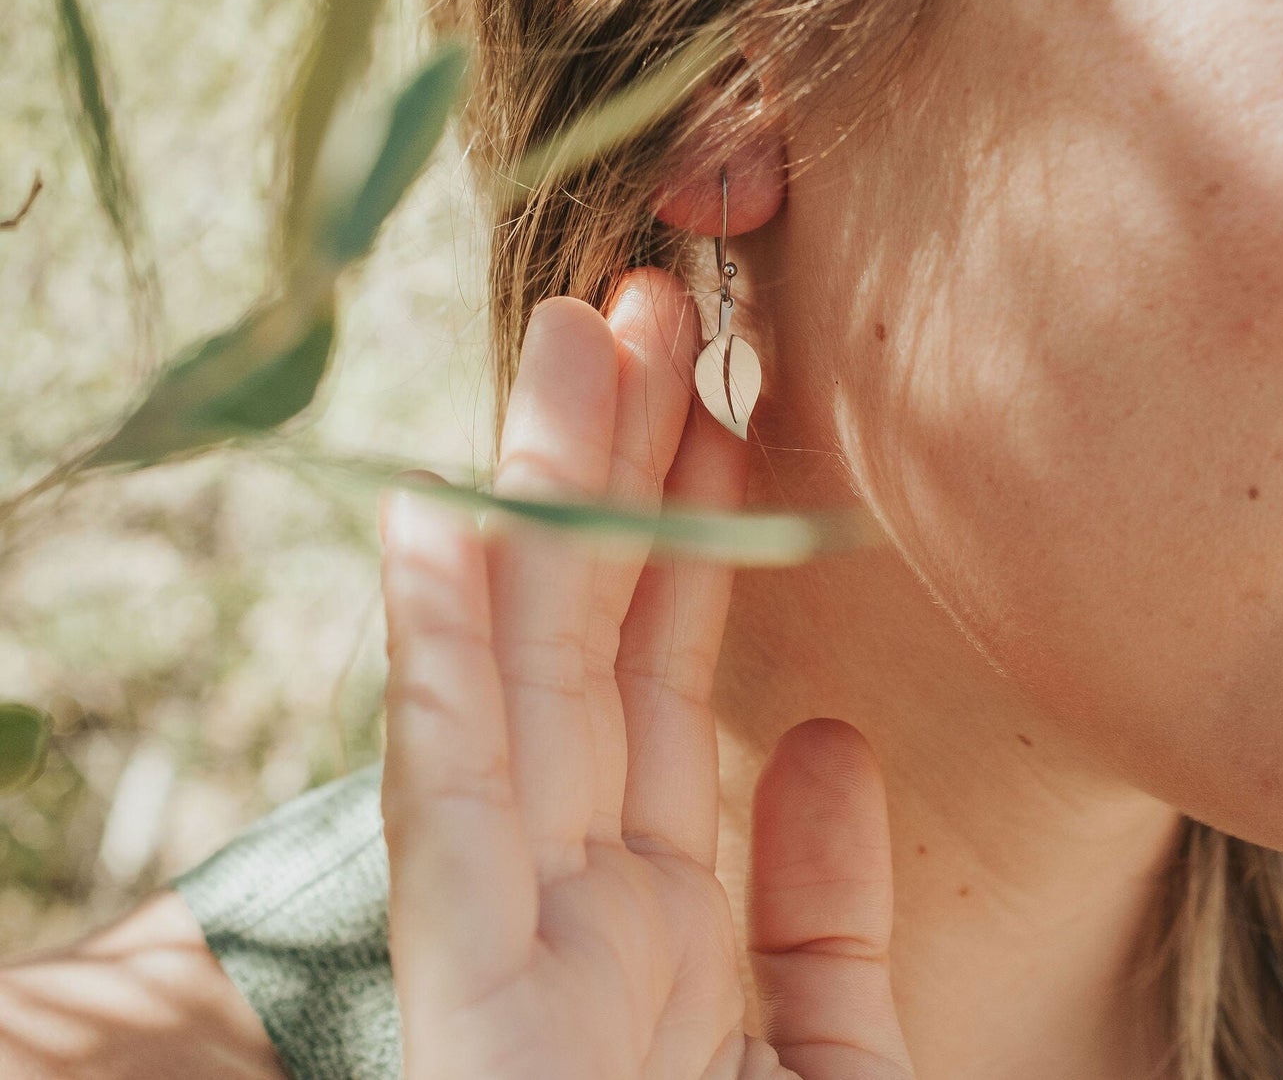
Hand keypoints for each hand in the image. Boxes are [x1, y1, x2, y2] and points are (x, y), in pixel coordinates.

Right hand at [377, 266, 915, 1079]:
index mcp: (657, 903)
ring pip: (526, 670)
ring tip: (564, 344)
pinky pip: (442, 799)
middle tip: (647, 309)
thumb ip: (817, 911)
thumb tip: (820, 736)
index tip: (723, 400)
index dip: (695, 530)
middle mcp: (578, 888)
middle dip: (616, 467)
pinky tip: (431, 528)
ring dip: (534, 505)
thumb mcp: (819, 1066)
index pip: (673, 672)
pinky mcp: (462, 992)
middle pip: (599, 635)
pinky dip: (435, 663)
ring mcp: (512, 931)